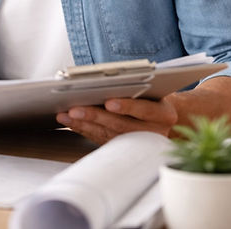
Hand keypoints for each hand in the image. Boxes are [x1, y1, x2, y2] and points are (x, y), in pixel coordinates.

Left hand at [56, 96, 177, 144]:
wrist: (164, 119)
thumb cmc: (155, 98)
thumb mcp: (154, 91)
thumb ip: (136, 88)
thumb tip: (103, 82)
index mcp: (164, 114)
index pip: (145, 110)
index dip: (127, 107)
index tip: (109, 103)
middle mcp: (153, 132)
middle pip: (121, 125)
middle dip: (95, 117)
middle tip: (75, 110)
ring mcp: (138, 143)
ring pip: (108, 135)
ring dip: (83, 125)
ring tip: (65, 116)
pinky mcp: (124, 148)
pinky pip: (101, 139)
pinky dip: (84, 130)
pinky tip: (70, 123)